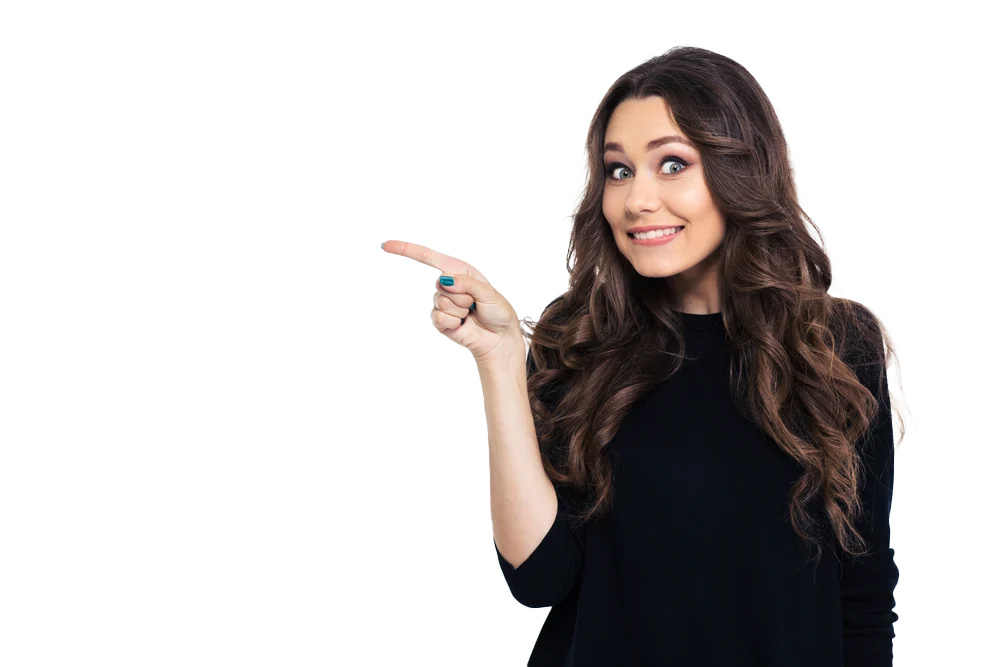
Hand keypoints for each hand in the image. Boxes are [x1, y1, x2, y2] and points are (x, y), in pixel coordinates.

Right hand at [381, 240, 523, 363]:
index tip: (386, 245)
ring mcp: (442, 303)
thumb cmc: (497, 311)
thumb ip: (466, 283)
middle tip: (475, 304)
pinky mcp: (439, 320)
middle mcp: (448, 284)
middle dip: (463, 295)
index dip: (406, 250)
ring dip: (460, 310)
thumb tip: (444, 280)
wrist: (499, 338)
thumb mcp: (487, 292)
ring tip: (471, 314)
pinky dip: (454, 322)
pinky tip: (463, 324)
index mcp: (459, 270)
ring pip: (441, 302)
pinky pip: (439, 317)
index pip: (428, 257)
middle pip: (440, 284)